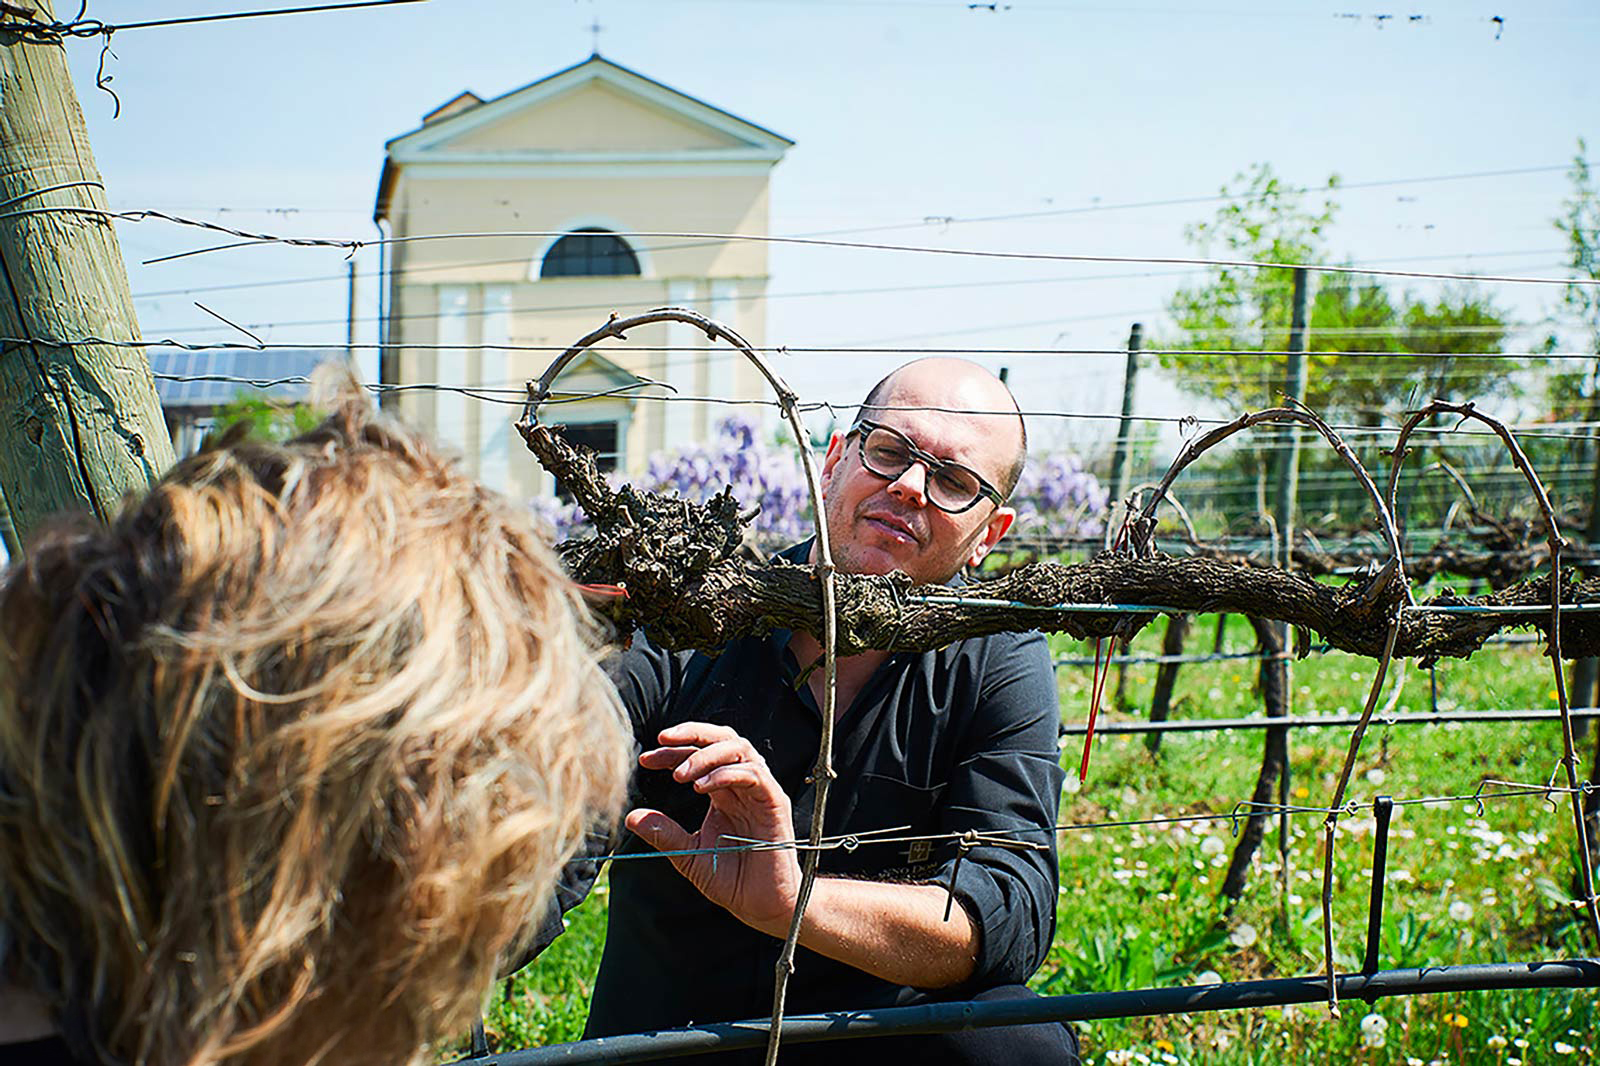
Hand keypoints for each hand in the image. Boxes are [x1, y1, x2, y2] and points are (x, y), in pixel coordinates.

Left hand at [625, 722, 803, 937]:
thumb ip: (664, 833)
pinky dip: (726, 773)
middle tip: (663, 740)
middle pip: (723, 739)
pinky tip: (703, 787)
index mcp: (724, 792)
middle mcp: (743, 785)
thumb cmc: (732, 880)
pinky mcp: (775, 803)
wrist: (761, 905)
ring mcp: (761, 792)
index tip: (646, 760)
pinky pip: (754, 774)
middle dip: (692, 733)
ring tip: (681, 775)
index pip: (699, 755)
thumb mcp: (689, 854)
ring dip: (706, 755)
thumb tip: (630, 817)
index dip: (673, 752)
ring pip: (739, 749)